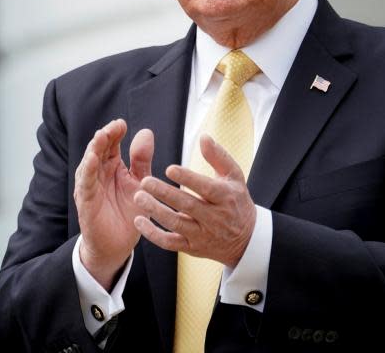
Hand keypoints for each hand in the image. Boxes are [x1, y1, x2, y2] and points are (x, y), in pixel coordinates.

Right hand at [74, 119, 152, 289]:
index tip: (122, 124)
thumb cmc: (128, 212)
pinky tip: (92, 160)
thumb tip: (145, 132)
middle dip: (105, 136)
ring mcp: (90, 187)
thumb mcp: (140, 184)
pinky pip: (86, 184)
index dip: (115, 133)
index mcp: (112, 167)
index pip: (111, 144)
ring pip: (89, 163)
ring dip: (94, 149)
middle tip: (114, 125)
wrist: (118, 245)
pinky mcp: (86, 202)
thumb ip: (142, 160)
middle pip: (98, 149)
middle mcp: (99, 173)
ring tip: (101, 136)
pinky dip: (88, 171)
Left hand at [133, 135, 256, 267]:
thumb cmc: (236, 200)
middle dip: (165, 193)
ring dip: (156, 212)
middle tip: (145, 181)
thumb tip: (203, 136)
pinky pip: (170, 243)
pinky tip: (138, 221)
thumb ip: (218, 156)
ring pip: (176, 224)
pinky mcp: (192, 248)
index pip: (205, 188)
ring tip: (138, 197)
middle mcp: (215, 218)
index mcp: (225, 197)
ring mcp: (203, 235)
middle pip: (188, 206)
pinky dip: (153, 235)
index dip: (188, 179)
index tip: (169, 169)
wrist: (246, 239)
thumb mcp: (234, 176)